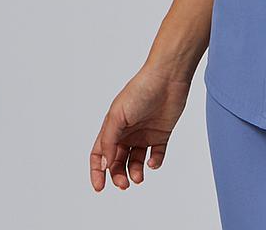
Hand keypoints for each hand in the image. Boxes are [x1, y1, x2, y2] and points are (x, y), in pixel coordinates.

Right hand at [89, 65, 192, 191]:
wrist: (168, 78)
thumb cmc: (140, 90)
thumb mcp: (117, 116)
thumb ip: (109, 141)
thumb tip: (104, 164)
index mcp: (113, 127)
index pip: (100, 153)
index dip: (97, 171)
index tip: (99, 187)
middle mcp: (127, 132)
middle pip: (117, 161)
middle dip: (118, 175)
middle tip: (124, 184)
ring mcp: (144, 134)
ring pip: (136, 162)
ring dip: (135, 172)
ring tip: (138, 177)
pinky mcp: (161, 134)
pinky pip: (156, 155)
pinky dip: (154, 163)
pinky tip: (153, 162)